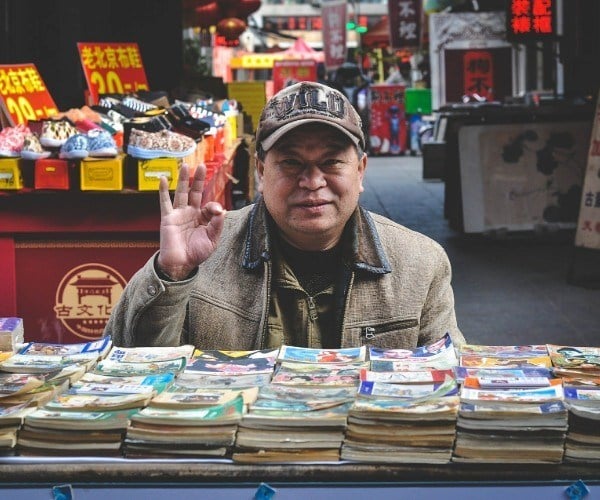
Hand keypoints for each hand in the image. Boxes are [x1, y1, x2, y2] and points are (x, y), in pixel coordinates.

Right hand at [156, 163, 224, 280]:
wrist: (181, 264)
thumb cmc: (197, 253)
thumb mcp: (212, 239)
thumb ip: (217, 224)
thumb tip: (222, 209)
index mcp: (203, 218)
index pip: (209, 205)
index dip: (213, 207)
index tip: (216, 212)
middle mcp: (191, 213)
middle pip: (195, 192)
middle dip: (198, 180)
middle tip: (201, 166)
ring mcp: (179, 214)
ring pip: (181, 193)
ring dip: (182, 179)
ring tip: (184, 166)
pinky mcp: (168, 218)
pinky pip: (164, 202)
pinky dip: (162, 190)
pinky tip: (162, 178)